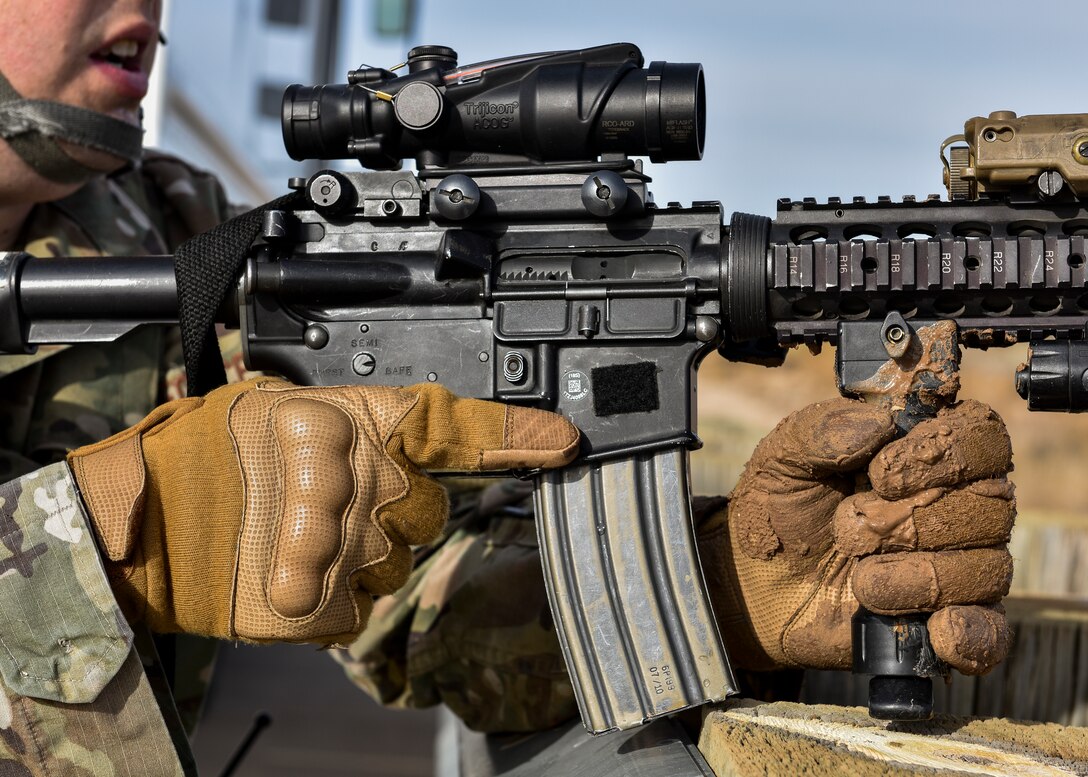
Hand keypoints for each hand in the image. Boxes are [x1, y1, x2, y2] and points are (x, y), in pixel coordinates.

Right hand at [68, 378, 578, 644]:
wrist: (140, 526)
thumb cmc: (204, 460)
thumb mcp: (276, 409)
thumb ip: (352, 429)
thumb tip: (408, 449)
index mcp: (349, 420)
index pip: (452, 426)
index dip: (514, 432)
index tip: (564, 441)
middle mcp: (361, 481)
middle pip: (425, 510)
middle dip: (393, 508)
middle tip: (333, 502)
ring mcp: (347, 550)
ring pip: (392, 563)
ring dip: (355, 554)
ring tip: (293, 536)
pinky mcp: (326, 606)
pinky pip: (357, 606)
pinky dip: (327, 595)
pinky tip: (286, 573)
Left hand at [699, 397, 1013, 674]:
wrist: (757, 583)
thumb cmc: (781, 509)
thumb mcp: (783, 458)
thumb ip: (822, 429)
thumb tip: (880, 424)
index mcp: (925, 454)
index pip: (983, 436)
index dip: (950, 451)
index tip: (883, 473)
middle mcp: (957, 507)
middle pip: (991, 504)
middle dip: (912, 520)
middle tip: (850, 529)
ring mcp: (959, 567)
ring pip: (987, 567)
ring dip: (918, 577)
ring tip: (860, 580)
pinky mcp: (948, 623)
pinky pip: (990, 632)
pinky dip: (970, 634)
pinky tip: (937, 629)